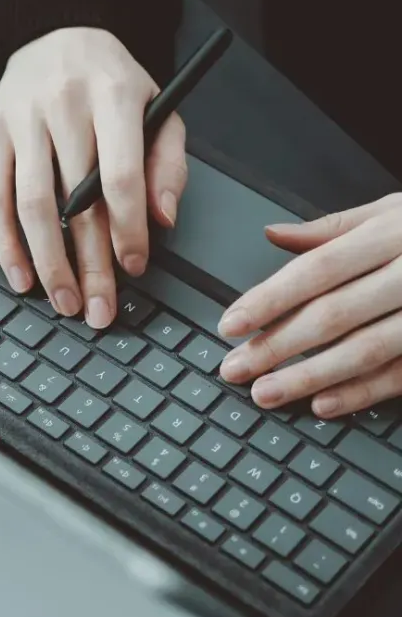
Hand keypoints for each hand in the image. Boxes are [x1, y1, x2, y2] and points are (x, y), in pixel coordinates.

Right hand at [0, 27, 187, 326]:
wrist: (58, 34)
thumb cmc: (111, 83)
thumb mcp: (159, 109)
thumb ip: (167, 164)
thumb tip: (161, 219)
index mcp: (113, 95)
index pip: (119, 176)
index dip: (127, 229)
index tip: (134, 267)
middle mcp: (63, 105)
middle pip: (74, 201)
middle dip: (88, 263)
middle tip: (98, 307)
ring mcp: (20, 118)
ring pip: (31, 204)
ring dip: (47, 261)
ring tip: (63, 300)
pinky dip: (5, 242)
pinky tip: (21, 274)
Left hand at [218, 194, 401, 416]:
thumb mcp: (393, 213)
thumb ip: (332, 229)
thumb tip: (272, 235)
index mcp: (392, 232)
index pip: (317, 270)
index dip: (269, 299)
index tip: (230, 324)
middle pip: (333, 314)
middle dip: (277, 345)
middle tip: (233, 368)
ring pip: (366, 349)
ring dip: (310, 376)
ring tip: (266, 393)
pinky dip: (363, 392)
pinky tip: (323, 404)